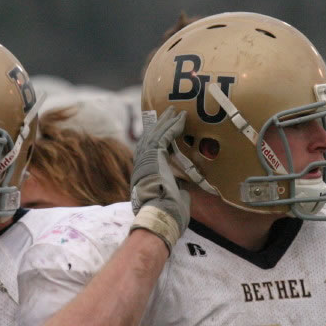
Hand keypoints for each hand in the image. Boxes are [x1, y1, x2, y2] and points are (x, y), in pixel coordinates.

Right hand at [129, 106, 189, 249]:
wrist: (161, 215)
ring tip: (174, 111)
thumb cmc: (169, 214)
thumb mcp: (173, 199)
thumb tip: (183, 188)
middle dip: (160, 126)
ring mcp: (145, 160)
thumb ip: (176, 189)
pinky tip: (181, 119)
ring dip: (166, 122)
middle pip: (149, 139)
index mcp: (144, 175)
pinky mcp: (153, 156)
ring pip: (155, 134)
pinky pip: (164, 136)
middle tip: (168, 114)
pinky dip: (173, 127)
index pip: (149, 153)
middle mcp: (141, 165)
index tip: (165, 131)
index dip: (157, 140)